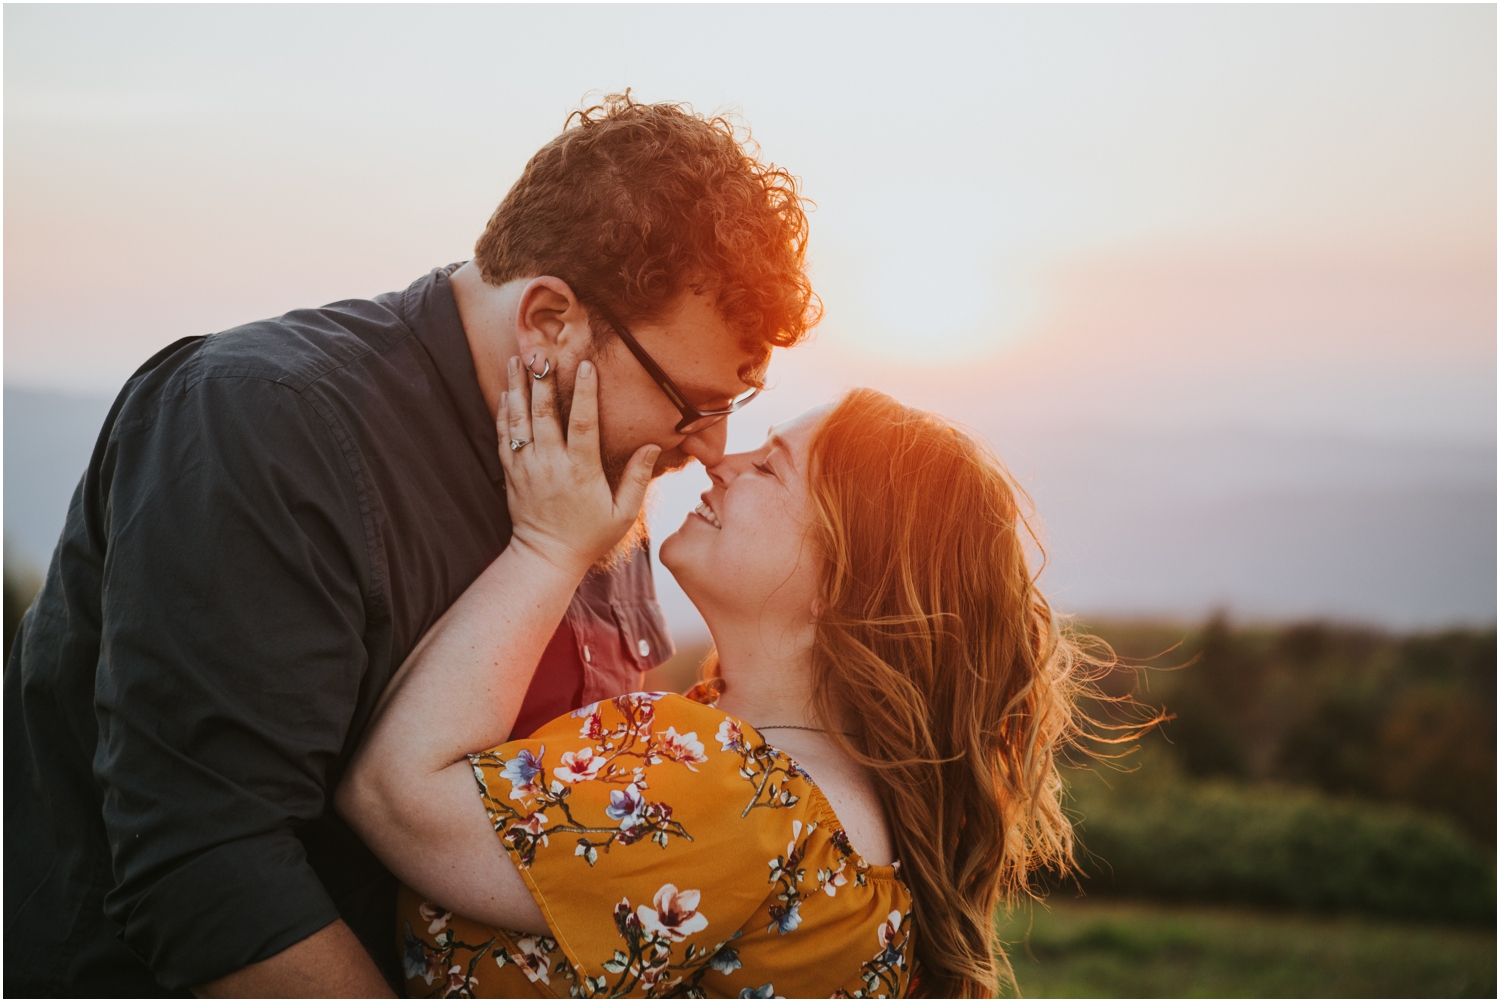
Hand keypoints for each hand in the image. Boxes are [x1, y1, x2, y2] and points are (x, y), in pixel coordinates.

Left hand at [498, 356, 658, 573]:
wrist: (546, 557)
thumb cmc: (590, 536)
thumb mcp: (623, 513)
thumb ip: (638, 478)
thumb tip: (652, 445)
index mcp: (580, 471)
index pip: (583, 424)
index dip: (585, 392)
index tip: (585, 364)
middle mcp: (550, 464)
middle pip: (544, 414)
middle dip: (541, 380)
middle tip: (540, 353)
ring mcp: (527, 467)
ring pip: (518, 420)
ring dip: (516, 388)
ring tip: (515, 360)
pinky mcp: (511, 473)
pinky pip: (503, 436)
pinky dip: (503, 412)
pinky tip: (505, 392)